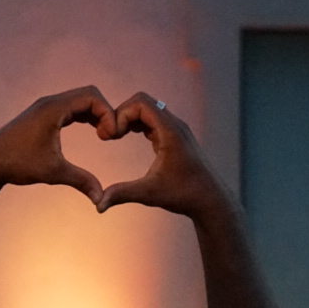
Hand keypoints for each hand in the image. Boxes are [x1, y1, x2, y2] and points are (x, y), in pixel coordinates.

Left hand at [0, 86, 113, 202]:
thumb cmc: (17, 164)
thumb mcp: (53, 172)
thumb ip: (80, 181)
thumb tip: (101, 200)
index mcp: (53, 109)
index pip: (91, 97)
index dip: (108, 113)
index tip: (112, 137)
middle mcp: (49, 102)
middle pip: (88, 95)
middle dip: (104, 112)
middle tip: (110, 136)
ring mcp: (44, 107)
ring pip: (79, 100)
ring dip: (95, 114)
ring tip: (104, 136)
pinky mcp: (41, 114)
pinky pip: (70, 108)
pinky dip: (84, 116)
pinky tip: (92, 132)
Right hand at [96, 94, 229, 218]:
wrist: (211, 199)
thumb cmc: (184, 195)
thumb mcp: (149, 194)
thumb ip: (122, 194)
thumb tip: (98, 206)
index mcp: (170, 133)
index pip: (141, 103)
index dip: (122, 114)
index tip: (112, 136)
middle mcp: (174, 125)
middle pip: (142, 101)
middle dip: (122, 113)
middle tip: (111, 135)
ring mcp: (176, 129)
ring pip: (147, 108)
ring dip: (128, 117)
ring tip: (115, 136)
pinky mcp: (174, 135)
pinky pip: (152, 118)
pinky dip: (136, 123)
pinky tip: (126, 137)